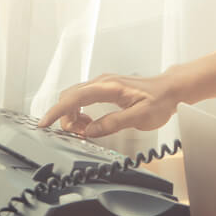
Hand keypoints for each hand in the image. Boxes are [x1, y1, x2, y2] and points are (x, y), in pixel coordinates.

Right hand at [37, 70, 185, 137]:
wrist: (171, 89)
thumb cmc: (160, 100)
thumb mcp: (139, 116)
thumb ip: (113, 123)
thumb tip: (89, 130)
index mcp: (109, 87)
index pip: (74, 97)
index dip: (57, 111)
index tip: (44, 123)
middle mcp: (103, 82)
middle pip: (70, 97)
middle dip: (65, 117)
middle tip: (75, 133)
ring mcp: (103, 84)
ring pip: (75, 98)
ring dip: (73, 116)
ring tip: (86, 130)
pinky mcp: (105, 88)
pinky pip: (83, 99)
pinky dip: (80, 112)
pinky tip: (90, 123)